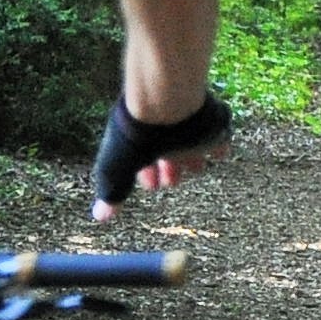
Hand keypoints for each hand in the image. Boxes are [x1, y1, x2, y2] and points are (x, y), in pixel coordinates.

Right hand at [89, 92, 232, 219]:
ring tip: (197, 167)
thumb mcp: (117, 170)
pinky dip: (218, 146)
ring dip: (194, 158)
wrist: (166, 102)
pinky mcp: (212, 120)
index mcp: (142, 140)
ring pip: (192, 145)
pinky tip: (220, 153)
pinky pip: (218, 135)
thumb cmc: (137, 136)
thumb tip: (100, 216)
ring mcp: (188, 126)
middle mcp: (165, 131)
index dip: (148, 176)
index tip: (152, 185)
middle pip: (169, 153)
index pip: (145, 160)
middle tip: (173, 180)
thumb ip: (112, 193)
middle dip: (171, 168)